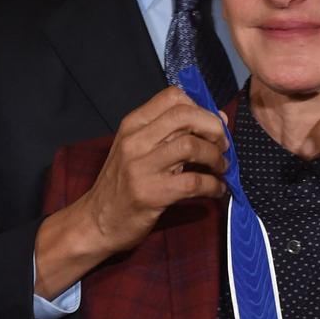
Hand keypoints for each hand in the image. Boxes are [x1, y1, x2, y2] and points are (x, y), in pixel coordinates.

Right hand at [35, 87, 227, 297]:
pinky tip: (217, 189)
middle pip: (185, 116)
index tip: (214, 124)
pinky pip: (194, 182)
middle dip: (213, 128)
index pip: (173, 96)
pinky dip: (213, 185)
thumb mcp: (137, 148)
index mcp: (133, 124)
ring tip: (221, 167)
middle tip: (223, 145)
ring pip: (191, 146)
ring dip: (215, 157)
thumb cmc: (122, 183)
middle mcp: (135, 140)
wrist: (97, 222)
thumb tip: (218, 120)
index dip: (201, 107)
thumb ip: (170, 132)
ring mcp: (142, 167)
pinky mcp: (152, 194)